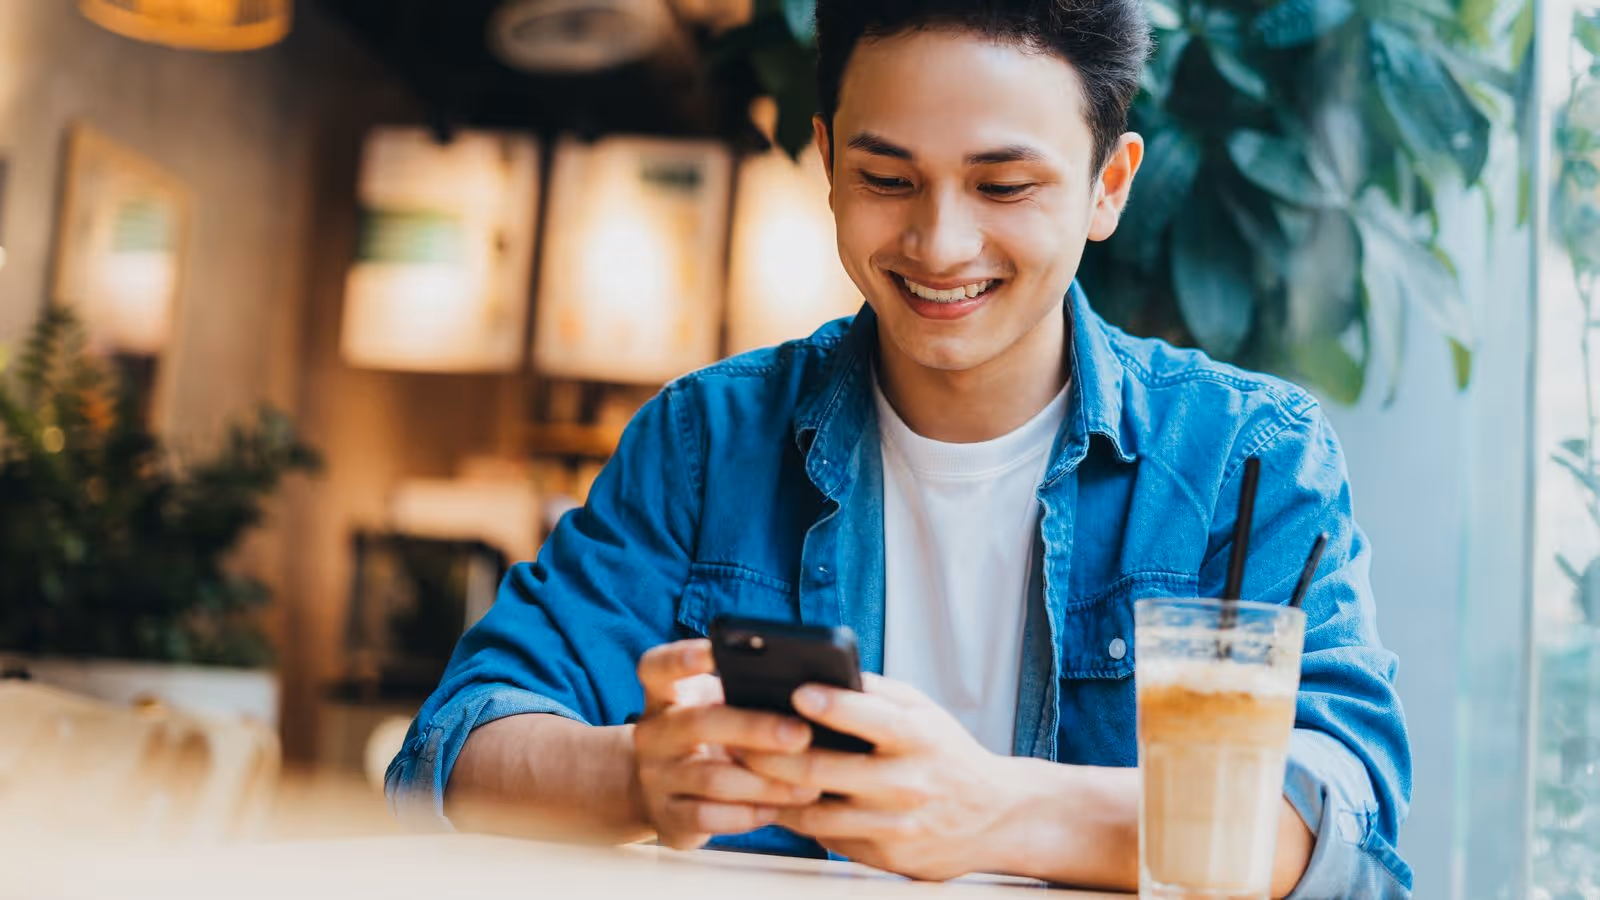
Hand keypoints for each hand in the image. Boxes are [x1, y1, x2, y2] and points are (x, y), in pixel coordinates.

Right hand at [632, 640, 820, 849]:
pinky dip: (749, 814)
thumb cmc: (706, 737)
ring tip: (808, 784)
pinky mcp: (667, 817)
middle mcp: (653, 734)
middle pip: (699, 723)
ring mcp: (655, 778)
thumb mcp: (713, 708)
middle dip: (755, 728)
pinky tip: (778, 809)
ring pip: (712, 778)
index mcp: (664, 696)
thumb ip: (743, 696)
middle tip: (802, 734)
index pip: (658, 667)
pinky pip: (710, 817)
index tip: (716, 649)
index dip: (683, 657)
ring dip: (766, 782)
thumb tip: (808, 691)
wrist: (657, 792)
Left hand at [740, 674, 1025, 879]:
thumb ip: (876, 694)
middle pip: (824, 771)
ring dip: (770, 790)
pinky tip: (771, 799)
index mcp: (919, 737)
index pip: (874, 718)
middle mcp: (908, 782)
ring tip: (740, 769)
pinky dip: (793, 817)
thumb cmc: (948, 754)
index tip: (797, 690)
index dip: (834, 705)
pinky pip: (825, 837)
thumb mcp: (925, 713)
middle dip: (771, 754)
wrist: (995, 817)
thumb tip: (820, 672)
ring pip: (814, 812)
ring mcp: (894, 824)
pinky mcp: (883, 855)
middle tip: (736, 737)